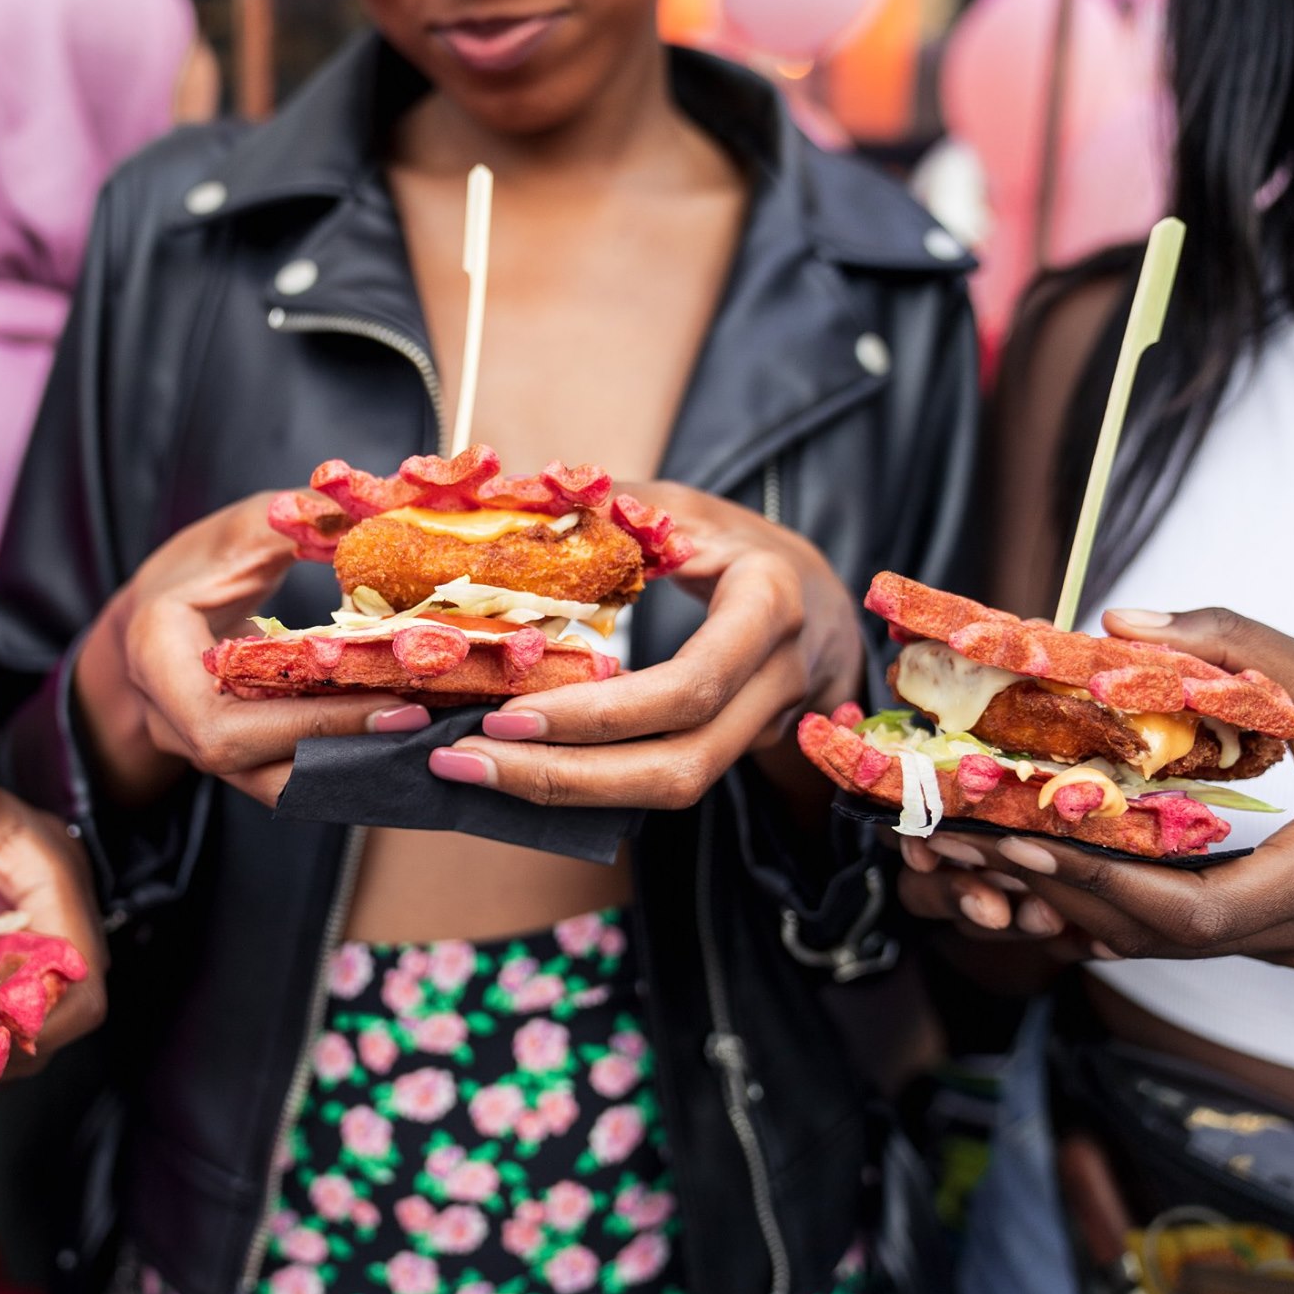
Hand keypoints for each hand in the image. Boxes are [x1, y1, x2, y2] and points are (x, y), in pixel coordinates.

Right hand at [84, 492, 431, 807]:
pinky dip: (339, 761)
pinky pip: (285, 774)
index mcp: (157, 658)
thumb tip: (381, 513)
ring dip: (347, 768)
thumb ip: (302, 522)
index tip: (390, 703)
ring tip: (418, 735)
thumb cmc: (193, 565)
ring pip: (274, 784)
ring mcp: (200, 748)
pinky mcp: (234, 759)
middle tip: (422, 720)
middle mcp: (171, 720)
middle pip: (254, 765)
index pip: (226, 721)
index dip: (309, 723)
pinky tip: (392, 737)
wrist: (151, 613)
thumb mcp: (241, 529)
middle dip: (341, 751)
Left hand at [429, 483, 863, 808]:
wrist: (827, 609)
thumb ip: (614, 508)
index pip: (689, 683)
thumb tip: (513, 501)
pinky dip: (587, 783)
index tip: (506, 714)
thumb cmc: (742, 548)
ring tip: (477, 768)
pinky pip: (662, 781)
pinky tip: (519, 768)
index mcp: (769, 604)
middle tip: (467, 759)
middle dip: (567, 777)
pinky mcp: (734, 757)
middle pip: (681, 764)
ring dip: (570, 793)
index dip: (598, 712)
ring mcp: (764, 728)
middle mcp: (775, 679)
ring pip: (674, 789)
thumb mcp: (689, 510)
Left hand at [900, 607, 1293, 967]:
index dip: (1102, 882)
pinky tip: (1049, 868)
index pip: (1195, 911)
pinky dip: (1111, 906)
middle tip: (976, 842)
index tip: (1026, 838)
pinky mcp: (1272, 937)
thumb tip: (1117, 625)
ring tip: (989, 854)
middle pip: (1160, 937)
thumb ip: (1231, 645)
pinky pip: (1177, 937)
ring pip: (1161, 946)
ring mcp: (1290, 943)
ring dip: (1076, 901)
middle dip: (1064, 890)